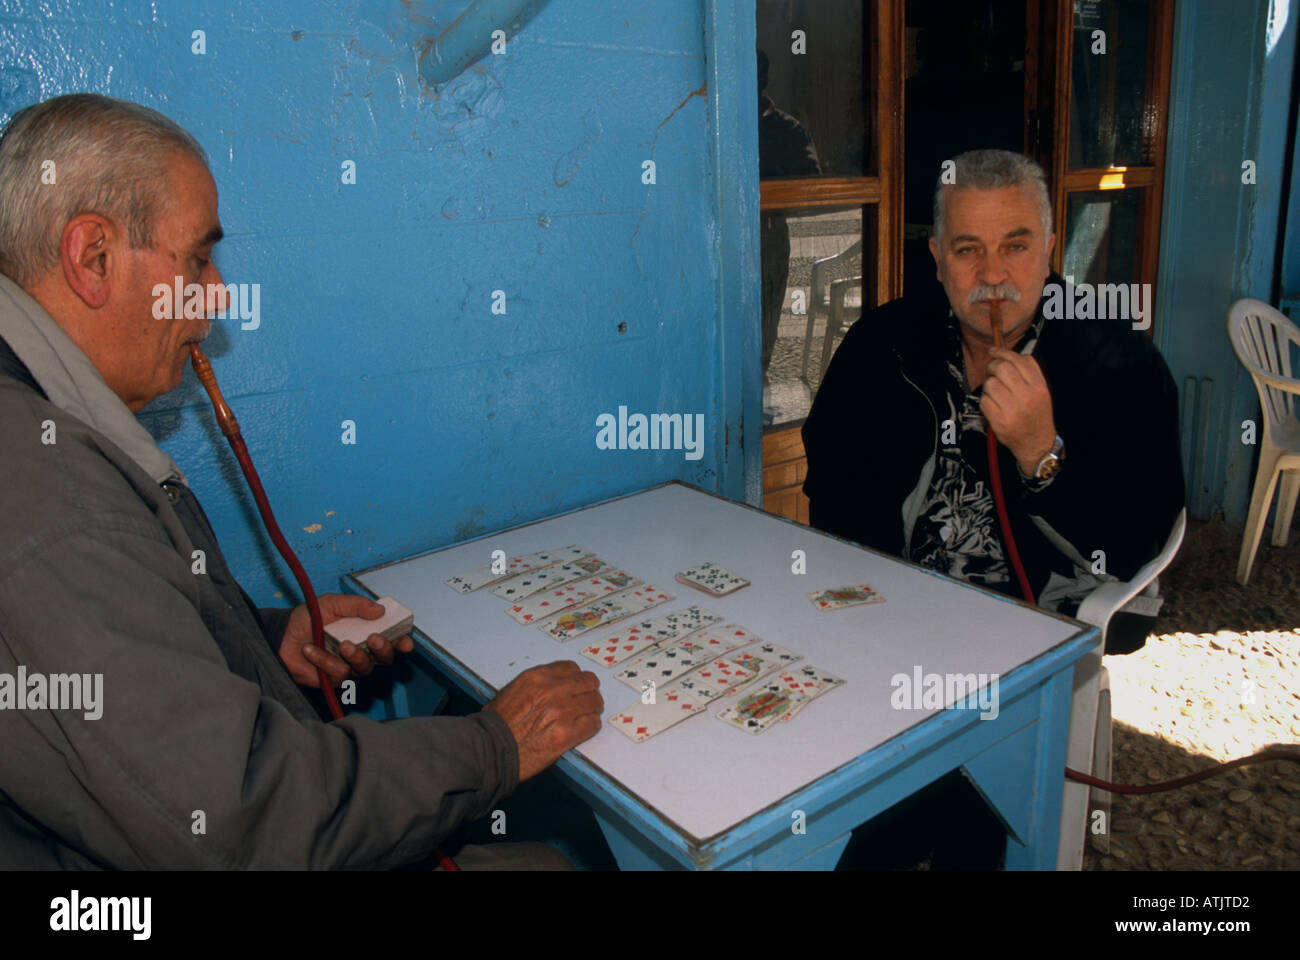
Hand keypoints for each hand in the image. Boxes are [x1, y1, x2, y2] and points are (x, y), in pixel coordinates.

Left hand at [278, 594, 414, 688]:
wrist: (281, 636)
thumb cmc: (308, 618)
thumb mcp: (331, 603)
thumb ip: (355, 605)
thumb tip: (379, 610)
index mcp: (366, 631)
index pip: (392, 638)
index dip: (402, 642)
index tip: (405, 642)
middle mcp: (362, 650)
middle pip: (385, 658)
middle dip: (384, 650)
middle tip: (373, 639)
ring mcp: (349, 666)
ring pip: (365, 668)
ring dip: (356, 656)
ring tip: (342, 645)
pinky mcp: (333, 679)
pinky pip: (339, 674)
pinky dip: (324, 661)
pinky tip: (310, 650)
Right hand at [484, 661, 603, 781]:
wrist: (490, 749)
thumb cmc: (494, 725)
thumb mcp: (510, 692)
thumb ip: (533, 685)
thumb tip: (548, 687)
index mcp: (537, 677)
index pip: (571, 668)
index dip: (575, 678)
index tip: (574, 687)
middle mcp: (552, 690)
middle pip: (588, 682)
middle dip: (588, 691)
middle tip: (585, 701)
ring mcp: (562, 711)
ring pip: (595, 701)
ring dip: (591, 709)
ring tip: (584, 716)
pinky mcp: (567, 734)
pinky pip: (593, 724)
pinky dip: (590, 726)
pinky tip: (582, 730)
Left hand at [980, 346, 1056, 473]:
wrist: (1036, 443)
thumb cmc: (1036, 415)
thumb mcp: (1041, 392)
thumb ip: (1029, 373)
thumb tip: (1006, 355)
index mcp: (1039, 386)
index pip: (1019, 360)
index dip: (1003, 352)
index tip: (993, 351)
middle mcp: (1027, 395)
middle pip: (1002, 368)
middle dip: (992, 367)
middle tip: (991, 373)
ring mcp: (1013, 408)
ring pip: (990, 383)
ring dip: (988, 386)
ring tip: (995, 394)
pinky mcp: (1000, 419)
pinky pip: (984, 400)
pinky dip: (985, 401)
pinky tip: (994, 406)